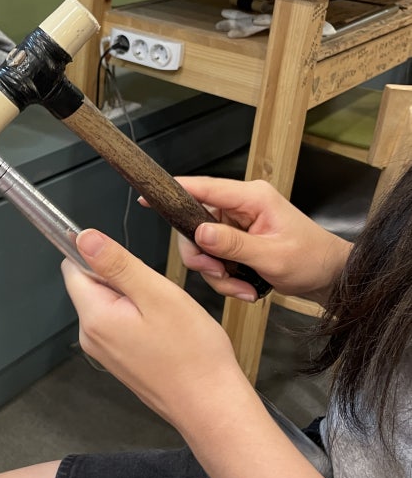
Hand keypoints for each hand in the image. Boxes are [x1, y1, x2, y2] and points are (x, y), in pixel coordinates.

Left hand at [60, 229, 243, 428]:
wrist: (212, 407)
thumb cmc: (192, 354)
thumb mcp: (156, 294)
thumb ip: (117, 263)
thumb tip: (84, 238)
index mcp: (94, 317)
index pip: (74, 268)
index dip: (99, 255)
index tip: (129, 261)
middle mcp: (92, 336)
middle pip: (92, 284)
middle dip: (122, 277)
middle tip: (156, 293)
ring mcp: (105, 351)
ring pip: (110, 302)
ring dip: (135, 297)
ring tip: (165, 315)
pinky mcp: (121, 359)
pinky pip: (122, 322)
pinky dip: (141, 317)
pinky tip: (165, 330)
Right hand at [174, 177, 351, 304]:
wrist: (332, 279)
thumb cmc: (311, 261)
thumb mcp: (272, 256)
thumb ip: (233, 244)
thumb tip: (199, 232)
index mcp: (251, 198)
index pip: (204, 188)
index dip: (174, 191)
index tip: (146, 197)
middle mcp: (240, 206)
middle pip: (196, 223)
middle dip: (203, 255)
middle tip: (217, 274)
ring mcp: (238, 224)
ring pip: (203, 245)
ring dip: (217, 273)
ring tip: (242, 289)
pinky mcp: (237, 241)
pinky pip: (215, 257)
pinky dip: (225, 278)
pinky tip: (246, 289)